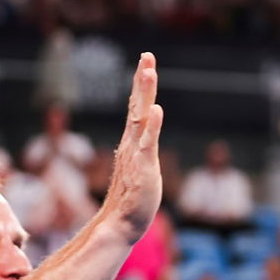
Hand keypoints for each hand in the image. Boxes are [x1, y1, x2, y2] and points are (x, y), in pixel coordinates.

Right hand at [97, 53, 164, 243]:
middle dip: (143, 80)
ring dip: (145, 94)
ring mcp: (137, 153)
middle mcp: (133, 142)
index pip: (138, 108)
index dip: (142, 86)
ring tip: (149, 71)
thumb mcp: (140, 168)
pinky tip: (157, 110)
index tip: (146, 63)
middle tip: (147, 56)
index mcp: (133, 141)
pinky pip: (147, 143)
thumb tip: (139, 142)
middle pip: (138, 105)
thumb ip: (139, 152)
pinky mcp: (143, 167)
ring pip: (141, 118)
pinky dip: (152, 126)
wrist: (122, 222)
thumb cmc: (132, 198)